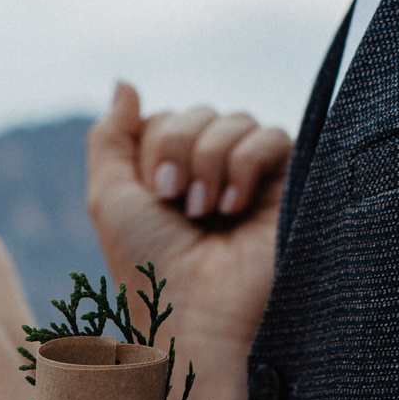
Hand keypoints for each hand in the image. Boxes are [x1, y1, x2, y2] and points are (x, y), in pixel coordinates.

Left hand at [85, 82, 291, 353]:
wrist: (194, 315)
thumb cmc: (148, 266)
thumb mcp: (110, 198)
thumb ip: (110, 136)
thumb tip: (125, 83)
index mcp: (172, 177)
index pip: (167, 119)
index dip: (156, 146)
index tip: (154, 194)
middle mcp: (213, 177)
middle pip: (199, 113)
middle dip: (180, 149)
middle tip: (175, 201)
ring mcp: (252, 183)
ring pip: (236, 120)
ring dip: (211, 160)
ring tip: (205, 211)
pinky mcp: (288, 191)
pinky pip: (273, 137)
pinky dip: (245, 164)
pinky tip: (234, 208)